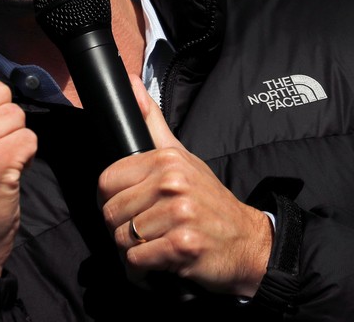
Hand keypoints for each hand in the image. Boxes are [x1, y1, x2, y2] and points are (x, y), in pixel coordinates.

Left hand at [97, 77, 271, 297]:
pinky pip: (137, 261)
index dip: (111, 199)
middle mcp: (172, 183)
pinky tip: (160, 261)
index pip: (107, 181)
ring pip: (122, 239)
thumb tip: (130, 83)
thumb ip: (152, 122)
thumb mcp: (183, 156)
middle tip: (146, 230)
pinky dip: (143, 269)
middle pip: (111, 212)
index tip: (129, 207)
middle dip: (122, 228)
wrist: (247, 241)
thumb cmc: (209, 200)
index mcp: (166, 159)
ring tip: (156, 244)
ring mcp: (179, 215)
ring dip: (134, 250)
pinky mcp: (182, 246)